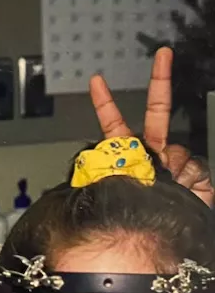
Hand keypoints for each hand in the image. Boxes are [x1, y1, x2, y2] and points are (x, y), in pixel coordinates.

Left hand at [89, 46, 213, 206]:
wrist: (157, 237)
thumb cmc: (131, 217)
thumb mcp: (119, 192)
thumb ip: (129, 168)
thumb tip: (148, 157)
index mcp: (126, 155)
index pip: (113, 126)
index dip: (105, 103)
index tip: (96, 81)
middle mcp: (152, 154)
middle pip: (158, 114)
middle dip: (160, 82)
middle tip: (163, 55)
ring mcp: (175, 163)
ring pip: (178, 151)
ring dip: (171, 169)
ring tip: (162, 189)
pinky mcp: (196, 174)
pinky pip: (194, 167)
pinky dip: (188, 180)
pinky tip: (181, 191)